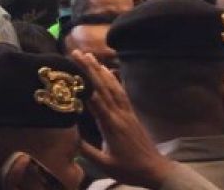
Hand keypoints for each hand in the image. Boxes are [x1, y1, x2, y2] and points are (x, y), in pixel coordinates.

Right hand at [70, 50, 174, 187]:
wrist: (156, 170)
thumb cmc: (129, 169)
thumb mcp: (105, 164)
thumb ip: (86, 151)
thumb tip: (67, 136)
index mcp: (111, 126)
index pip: (95, 100)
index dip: (84, 84)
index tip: (71, 70)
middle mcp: (119, 115)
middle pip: (103, 88)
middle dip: (89, 69)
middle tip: (76, 53)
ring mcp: (127, 112)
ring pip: (113, 87)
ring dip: (100, 70)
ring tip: (89, 56)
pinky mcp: (131, 113)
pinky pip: (121, 92)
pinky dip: (112, 79)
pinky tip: (106, 70)